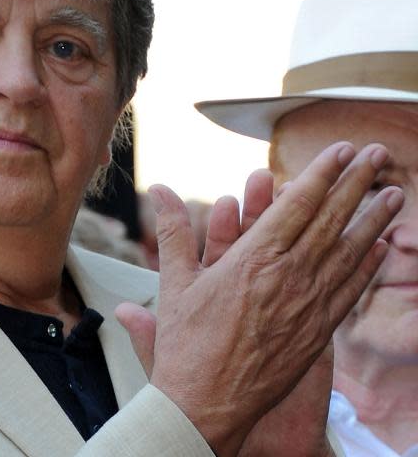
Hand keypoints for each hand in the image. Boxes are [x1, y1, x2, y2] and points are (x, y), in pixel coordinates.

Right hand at [117, 142, 400, 455]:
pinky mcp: (318, 331)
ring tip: (394, 191)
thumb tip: (159, 189)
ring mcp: (308, 304)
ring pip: (349, 252)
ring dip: (374, 218)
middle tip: (376, 153)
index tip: (339, 149)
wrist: (208, 404)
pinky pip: (349, 290)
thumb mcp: (174, 282)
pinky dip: (367, 264)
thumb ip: (172, 230)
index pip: (297, 205)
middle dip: (355, 182)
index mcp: (253, 259)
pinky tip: (381, 246)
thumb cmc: (187, 343)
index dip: (321, 173)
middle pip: (330, 220)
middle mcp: (288, 276)